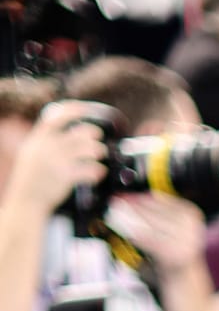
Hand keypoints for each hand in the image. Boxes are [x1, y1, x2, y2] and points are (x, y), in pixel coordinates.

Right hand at [6, 100, 108, 215]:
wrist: (26, 200)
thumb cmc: (30, 179)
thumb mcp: (31, 153)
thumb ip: (44, 142)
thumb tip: (59, 131)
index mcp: (38, 140)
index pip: (56, 118)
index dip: (72, 111)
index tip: (85, 110)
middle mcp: (47, 148)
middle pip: (77, 134)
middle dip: (91, 133)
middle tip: (97, 137)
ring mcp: (57, 162)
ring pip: (86, 150)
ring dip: (97, 150)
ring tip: (100, 153)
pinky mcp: (65, 177)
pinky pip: (88, 170)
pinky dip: (97, 171)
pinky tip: (100, 172)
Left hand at [105, 190, 207, 274]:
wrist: (188, 287)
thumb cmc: (175, 256)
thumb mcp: (172, 231)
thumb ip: (157, 215)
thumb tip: (131, 199)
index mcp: (192, 214)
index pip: (161, 200)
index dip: (140, 197)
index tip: (124, 195)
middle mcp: (192, 227)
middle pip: (155, 211)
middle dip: (133, 206)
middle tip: (115, 201)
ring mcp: (186, 242)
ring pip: (151, 225)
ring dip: (131, 218)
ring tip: (116, 214)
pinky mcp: (175, 257)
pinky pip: (150, 242)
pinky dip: (137, 237)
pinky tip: (126, 233)